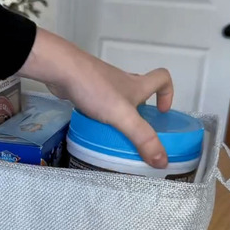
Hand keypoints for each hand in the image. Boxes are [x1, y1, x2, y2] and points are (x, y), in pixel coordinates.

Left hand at [19, 28, 173, 167]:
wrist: (61, 69)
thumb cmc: (95, 88)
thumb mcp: (123, 116)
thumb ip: (142, 137)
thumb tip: (162, 161)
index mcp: (137, 85)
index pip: (162, 78)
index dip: (168, 92)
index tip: (162, 111)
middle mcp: (122, 81)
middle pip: (140, 91)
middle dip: (143, 110)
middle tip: (137, 131)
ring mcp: (103, 84)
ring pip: (119, 98)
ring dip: (120, 114)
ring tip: (115, 134)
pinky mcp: (86, 88)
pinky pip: (100, 102)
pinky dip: (101, 114)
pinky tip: (94, 128)